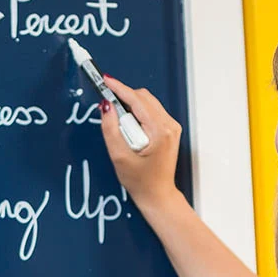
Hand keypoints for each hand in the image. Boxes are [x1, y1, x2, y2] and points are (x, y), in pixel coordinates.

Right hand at [98, 75, 182, 214]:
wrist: (158, 196)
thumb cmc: (142, 182)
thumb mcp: (119, 157)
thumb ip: (110, 130)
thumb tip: (106, 106)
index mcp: (160, 131)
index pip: (137, 100)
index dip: (119, 88)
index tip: (105, 80)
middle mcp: (169, 126)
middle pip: (143, 98)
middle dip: (124, 98)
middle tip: (108, 108)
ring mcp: (172, 128)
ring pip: (147, 103)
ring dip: (131, 108)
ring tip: (120, 126)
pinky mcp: (169, 131)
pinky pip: (151, 113)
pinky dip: (138, 115)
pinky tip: (130, 129)